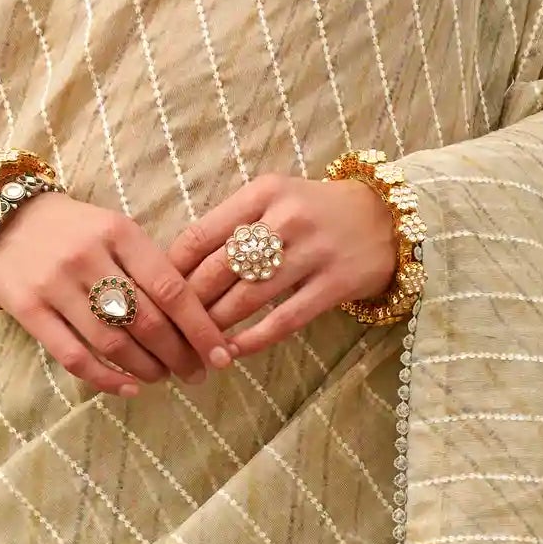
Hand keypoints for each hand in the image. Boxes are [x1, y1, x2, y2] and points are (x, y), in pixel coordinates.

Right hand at [0, 188, 224, 392]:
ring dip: (145, 369)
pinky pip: (73, 356)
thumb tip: (195, 319)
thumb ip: (148, 265)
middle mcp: (89, 257)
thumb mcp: (113, 228)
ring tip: (161, 378)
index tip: (220, 354)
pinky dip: (106, 379)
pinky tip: (128, 388)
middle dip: (178, 354)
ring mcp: (55, 284)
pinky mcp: (28, 309)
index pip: (171, 289)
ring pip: (113, 342)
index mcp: (119, 232)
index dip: (200, 328)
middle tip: (194, 373)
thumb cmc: (71, 228)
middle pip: (146, 320)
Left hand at [171, 167, 400, 354]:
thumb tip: (176, 266)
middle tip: (168, 328)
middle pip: (220, 269)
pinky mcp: (336, 283)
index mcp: (264, 193)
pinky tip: (234, 350)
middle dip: (189, 304)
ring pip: (249, 297)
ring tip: (196, 342)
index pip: (201, 233)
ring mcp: (314, 251)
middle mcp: (287, 218)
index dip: (172, 268)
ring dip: (216, 325)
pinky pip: (286, 318)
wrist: (387, 219)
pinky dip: (255, 339)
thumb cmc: (316, 212)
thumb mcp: (275, 200)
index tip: (154, 292)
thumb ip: (233, 224)